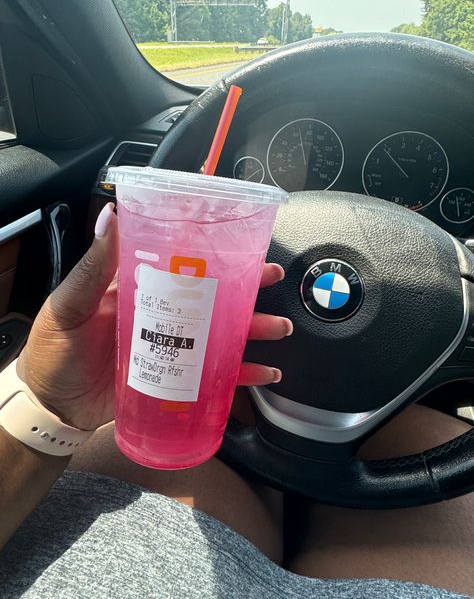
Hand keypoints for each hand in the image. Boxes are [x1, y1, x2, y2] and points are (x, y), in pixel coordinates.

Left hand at [17, 204, 291, 430]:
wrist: (52, 407)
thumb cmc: (54, 352)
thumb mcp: (70, 306)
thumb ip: (92, 268)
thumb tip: (111, 215)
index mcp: (140, 291)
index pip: (184, 265)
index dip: (214, 255)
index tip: (240, 244)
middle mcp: (161, 316)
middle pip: (212, 298)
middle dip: (247, 289)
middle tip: (272, 279)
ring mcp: (171, 347)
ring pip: (222, 335)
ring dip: (253, 329)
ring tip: (278, 328)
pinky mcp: (176, 378)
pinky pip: (215, 376)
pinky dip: (241, 375)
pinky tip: (265, 374)